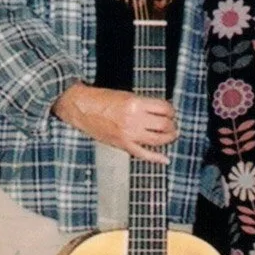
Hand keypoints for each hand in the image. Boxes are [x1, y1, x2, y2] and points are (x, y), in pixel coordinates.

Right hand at [53, 84, 176, 162]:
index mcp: (135, 104)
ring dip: (168, 138)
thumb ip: (144, 104)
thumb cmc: (101, 100)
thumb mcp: (126, 95)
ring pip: (158, 140)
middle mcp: (134, 120)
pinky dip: (156, 158)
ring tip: (170, 135)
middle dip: (172, 124)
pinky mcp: (123, 145)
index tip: (171, 111)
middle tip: (172, 123)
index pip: (164, 108)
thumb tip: (161, 111)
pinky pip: (144, 154)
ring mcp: (129, 134)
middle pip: (164, 125)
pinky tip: (165, 159)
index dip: (171, 110)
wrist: (81, 108)